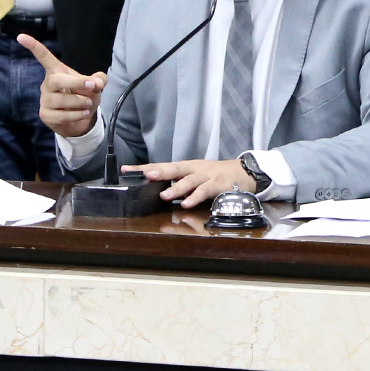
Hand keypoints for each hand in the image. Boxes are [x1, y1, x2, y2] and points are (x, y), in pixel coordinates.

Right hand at [18, 35, 105, 138]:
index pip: (44, 57)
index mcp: (57, 71)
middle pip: (55, 80)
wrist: (80, 120)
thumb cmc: (83, 97)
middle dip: (76, 82)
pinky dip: (77, 115)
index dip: (34, 47)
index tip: (21, 37)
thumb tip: (97, 82)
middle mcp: (48, 84)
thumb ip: (99, 80)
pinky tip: (84, 114)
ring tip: (88, 104)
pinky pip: (61, 116)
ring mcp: (45, 100)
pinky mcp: (45, 115)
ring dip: (80, 102)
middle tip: (92, 86)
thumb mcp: (95, 86)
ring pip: (61, 100)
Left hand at [125, 158, 253, 207]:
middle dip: (159, 171)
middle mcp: (194, 169)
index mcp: (185, 167)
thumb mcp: (194, 177)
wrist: (243, 173)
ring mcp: (206, 176)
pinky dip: (195, 197)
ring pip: (189, 181)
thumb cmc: (215, 176)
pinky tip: (187, 204)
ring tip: (165, 195)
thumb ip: (178, 184)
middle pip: (174, 168)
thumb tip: (158, 191)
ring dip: (176, 188)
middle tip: (146, 175)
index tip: (126, 170)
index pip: (161, 166)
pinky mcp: (218, 185)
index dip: (144, 168)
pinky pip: (205, 191)